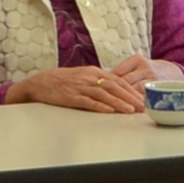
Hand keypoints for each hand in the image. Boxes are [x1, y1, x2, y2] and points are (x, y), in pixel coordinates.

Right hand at [8, 63, 147, 113]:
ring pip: (103, 94)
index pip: (118, 80)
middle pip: (114, 87)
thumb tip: (117, 89)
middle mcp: (89, 77)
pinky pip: (87, 101)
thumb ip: (99, 81)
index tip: (143, 98)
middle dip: (130, 97)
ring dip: (119, 102)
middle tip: (142, 107)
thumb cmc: (63, 81)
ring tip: (131, 111)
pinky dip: (99, 106)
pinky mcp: (70, 97)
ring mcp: (80, 87)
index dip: (132, 90)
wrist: (40, 82)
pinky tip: (109, 111)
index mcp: (94, 71)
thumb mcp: (84, 76)